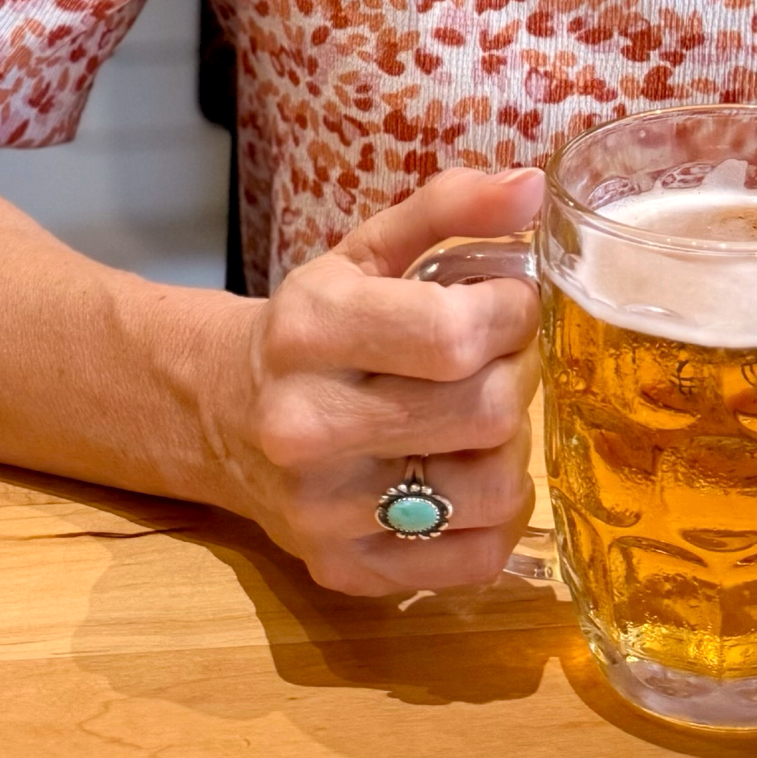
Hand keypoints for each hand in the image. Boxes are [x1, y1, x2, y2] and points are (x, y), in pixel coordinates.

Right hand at [219, 164, 543, 594]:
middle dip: (517, 372)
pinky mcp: (346, 569)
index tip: (509, 302)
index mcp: (310, 331)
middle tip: (498, 357)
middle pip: (486, 411)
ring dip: (511, 445)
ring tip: (481, 416)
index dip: (513, 311)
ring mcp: (323, 510)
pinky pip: (477, 557)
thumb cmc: (317, 326)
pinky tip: (469, 472)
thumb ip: (449, 210)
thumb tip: (532, 188)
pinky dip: (497, 514)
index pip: (454, 333)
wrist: (225, 415)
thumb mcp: (366, 251)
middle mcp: (305, 426)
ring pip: (493, 488)